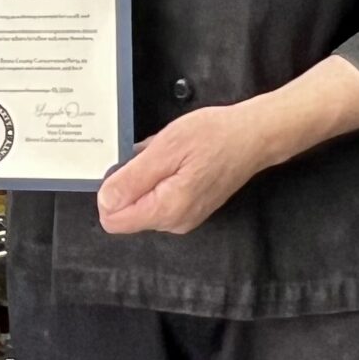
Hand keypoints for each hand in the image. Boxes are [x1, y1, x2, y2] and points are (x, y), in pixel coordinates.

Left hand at [99, 103, 271, 235]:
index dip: (111, 191)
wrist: (253, 137)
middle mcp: (174, 222)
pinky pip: (158, 197)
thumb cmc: (214, 137)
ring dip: (145, 177)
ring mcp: (183, 217)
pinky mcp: (189, 208)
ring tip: (169, 156)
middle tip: (153, 155)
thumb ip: (132, 179)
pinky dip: (159, 177)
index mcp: (166, 211)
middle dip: (130, 182)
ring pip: (142, 203)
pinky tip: (176, 160)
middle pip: (126, 212)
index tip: (128, 166)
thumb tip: (105, 201)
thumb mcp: (166, 149)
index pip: (113, 220)